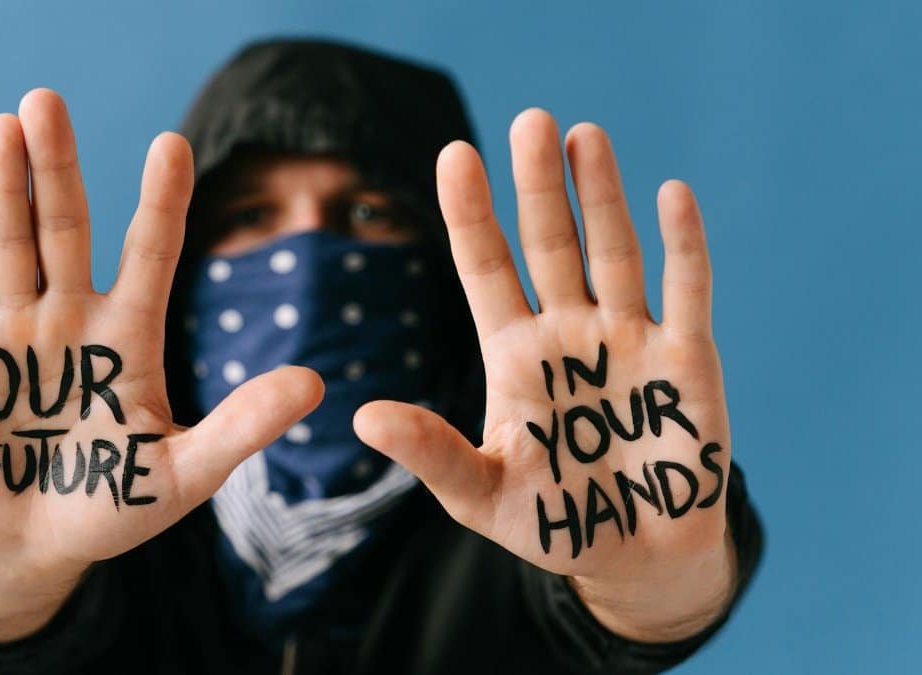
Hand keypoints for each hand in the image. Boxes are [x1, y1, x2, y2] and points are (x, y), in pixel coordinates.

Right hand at [0, 89, 321, 640]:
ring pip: (10, 244)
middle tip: (47, 100)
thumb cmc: (113, 509)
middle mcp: (74, 318)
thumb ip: (242, 428)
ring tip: (5, 126)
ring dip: (5, 187)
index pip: (151, 254)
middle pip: (66, 228)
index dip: (161, 202)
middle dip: (58, 168)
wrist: (33, 547)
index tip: (173, 145)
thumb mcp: (184, 473)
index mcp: (131, 336)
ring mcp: (16, 332)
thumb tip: (316, 384)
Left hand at [354, 109, 735, 640]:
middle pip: (549, 244)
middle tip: (528, 121)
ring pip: (612, 252)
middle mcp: (568, 331)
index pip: (485, 268)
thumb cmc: (551, 521)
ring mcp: (628, 338)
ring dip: (601, 197)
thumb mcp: (481, 493)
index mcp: (513, 353)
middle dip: (538, 186)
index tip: (453, 154)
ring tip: (584, 136)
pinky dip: (682, 246)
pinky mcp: (686, 360)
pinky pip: (686, 292)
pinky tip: (670, 194)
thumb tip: (362, 416)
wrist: (634, 555)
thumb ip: (431, 453)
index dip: (470, 214)